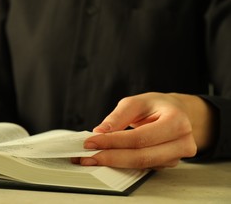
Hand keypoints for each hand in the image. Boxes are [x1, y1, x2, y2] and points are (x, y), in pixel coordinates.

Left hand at [74, 92, 214, 168]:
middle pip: (142, 156)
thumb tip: (100, 132)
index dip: (113, 142)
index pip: (140, 138)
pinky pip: (143, 166)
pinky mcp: (168, 164)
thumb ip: (118, 116)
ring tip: (92, 159)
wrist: (178, 113)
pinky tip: (108, 159)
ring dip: (114, 163)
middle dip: (111, 157)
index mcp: (176, 121)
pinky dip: (123, 164)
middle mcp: (182, 142)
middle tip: (87, 157)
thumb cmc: (158, 106)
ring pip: (142, 164)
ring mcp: (177, 156)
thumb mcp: (137, 102)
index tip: (91, 142)